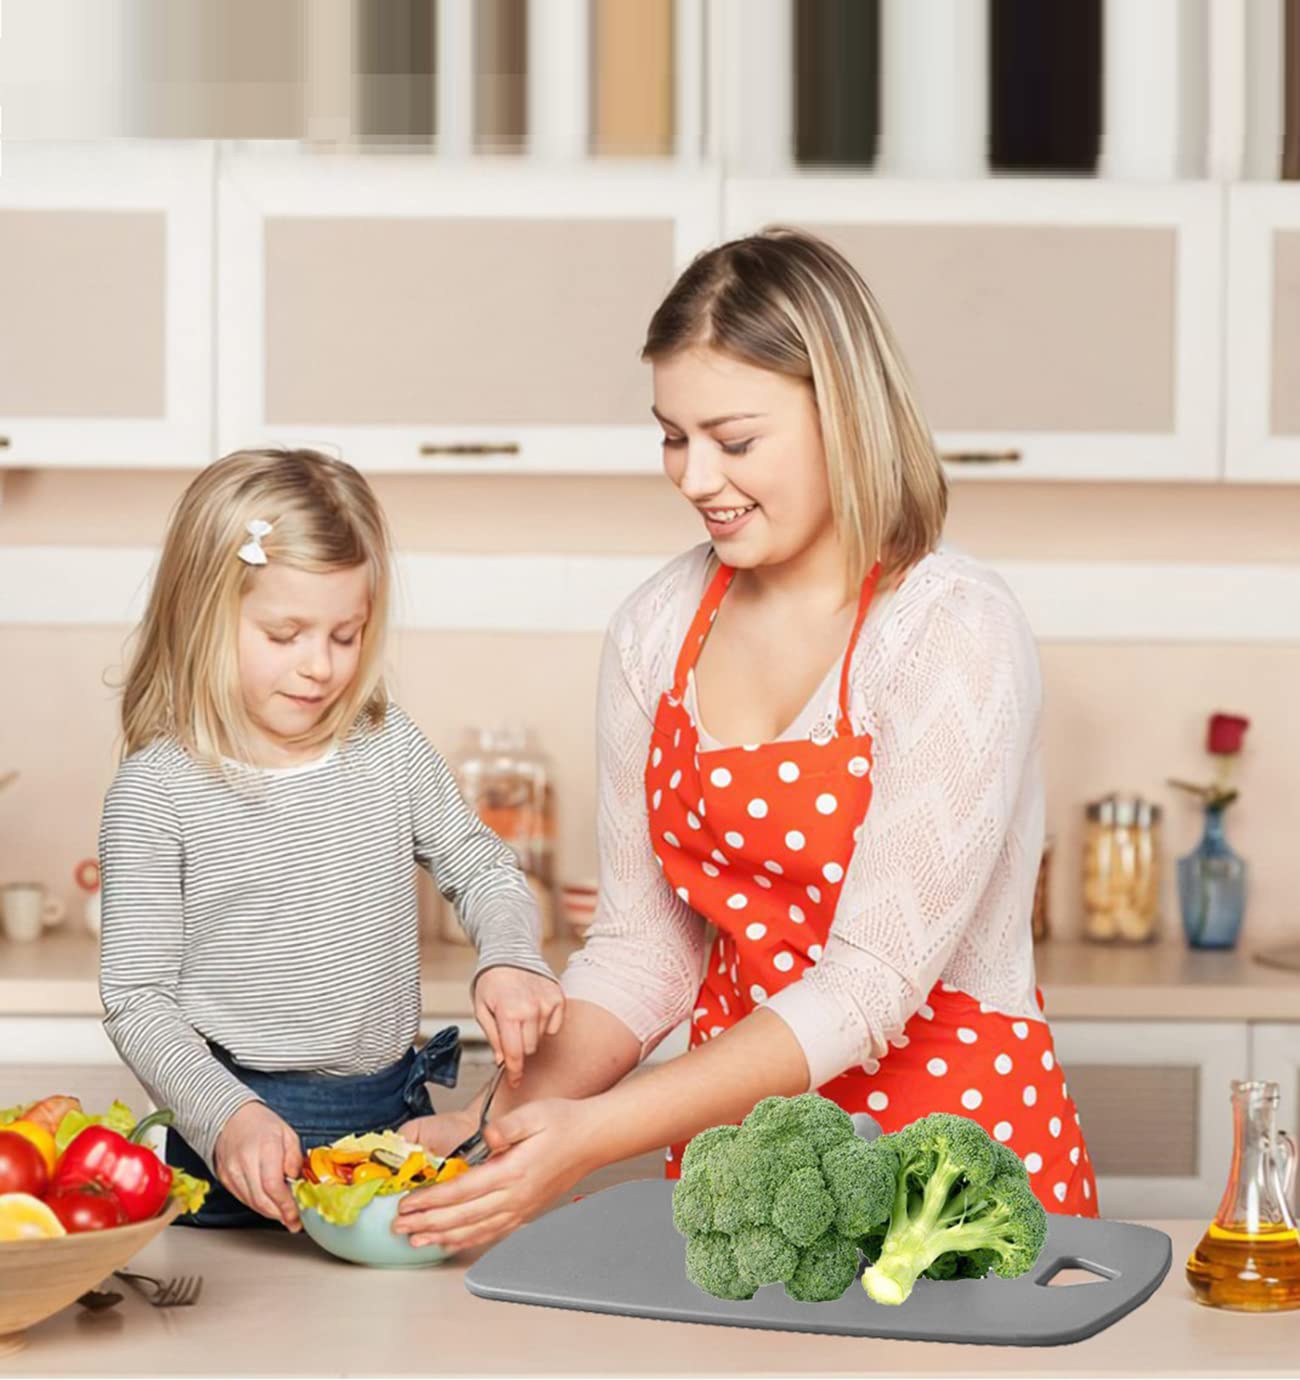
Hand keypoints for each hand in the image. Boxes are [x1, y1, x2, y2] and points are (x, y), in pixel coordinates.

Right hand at [213, 1102, 302, 1230]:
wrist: (231, 1117)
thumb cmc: (262, 1124)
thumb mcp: (288, 1133)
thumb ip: (294, 1158)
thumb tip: (296, 1181)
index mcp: (265, 1147)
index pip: (273, 1186)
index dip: (286, 1205)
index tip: (297, 1217)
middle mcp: (245, 1161)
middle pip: (261, 1200)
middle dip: (280, 1214)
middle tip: (294, 1221)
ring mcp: (231, 1172)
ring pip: (251, 1203)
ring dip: (270, 1212)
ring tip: (284, 1212)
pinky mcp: (224, 1179)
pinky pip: (243, 1199)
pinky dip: (258, 1204)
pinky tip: (269, 1202)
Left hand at [394, 1097, 594, 1252]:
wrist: (592, 1139)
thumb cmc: (564, 1123)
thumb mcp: (534, 1113)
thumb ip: (507, 1127)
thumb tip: (486, 1137)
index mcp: (513, 1171)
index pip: (462, 1191)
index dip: (432, 1200)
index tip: (407, 1203)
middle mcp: (515, 1196)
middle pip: (462, 1216)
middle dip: (427, 1222)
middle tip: (399, 1227)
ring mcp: (521, 1208)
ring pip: (474, 1230)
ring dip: (442, 1236)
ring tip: (416, 1240)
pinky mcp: (525, 1211)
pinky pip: (491, 1233)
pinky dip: (467, 1240)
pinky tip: (451, 1241)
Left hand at [473, 967, 564, 1087]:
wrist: (509, 954)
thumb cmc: (492, 983)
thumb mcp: (482, 1010)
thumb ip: (493, 1038)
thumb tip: (503, 1061)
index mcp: (509, 1014)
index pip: (515, 1054)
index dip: (514, 1072)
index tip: (515, 1081)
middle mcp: (531, 1010)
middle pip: (529, 1049)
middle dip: (519, 1047)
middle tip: (510, 1032)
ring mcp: (547, 1003)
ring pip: (541, 1038)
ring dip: (531, 1034)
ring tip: (520, 1015)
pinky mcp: (558, 998)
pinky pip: (554, 1026)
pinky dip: (544, 1024)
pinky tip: (534, 1010)